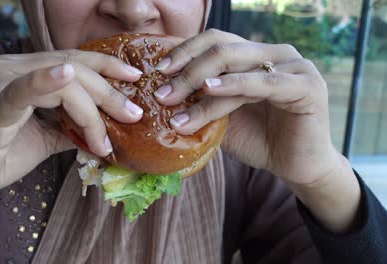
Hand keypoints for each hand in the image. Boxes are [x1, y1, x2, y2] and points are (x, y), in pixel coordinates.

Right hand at [0, 50, 143, 214]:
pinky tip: (67, 75)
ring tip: (109, 135)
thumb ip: (72, 125)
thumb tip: (109, 126)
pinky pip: (22, 91)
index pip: (69, 60)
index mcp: (18, 71)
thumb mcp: (45, 137)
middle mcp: (5, 68)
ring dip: (93, 109)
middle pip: (71, 68)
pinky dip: (46, 82)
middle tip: (133, 113)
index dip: (104, 65)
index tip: (133, 78)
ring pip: (60, 85)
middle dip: (108, 92)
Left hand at [154, 29, 337, 185]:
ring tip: (173, 102)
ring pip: (235, 65)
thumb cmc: (258, 139)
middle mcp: (274, 53)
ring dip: (199, 82)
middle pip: (221, 48)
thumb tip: (164, 97)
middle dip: (186, 71)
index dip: (184, 51)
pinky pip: (264, 82)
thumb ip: (202, 101)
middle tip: (161, 94)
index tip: (157, 72)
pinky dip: (234, 85)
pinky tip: (209, 89)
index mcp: (255, 56)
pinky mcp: (307, 85)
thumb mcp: (222, 117)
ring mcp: (294, 65)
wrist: (295, 166)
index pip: (214, 40)